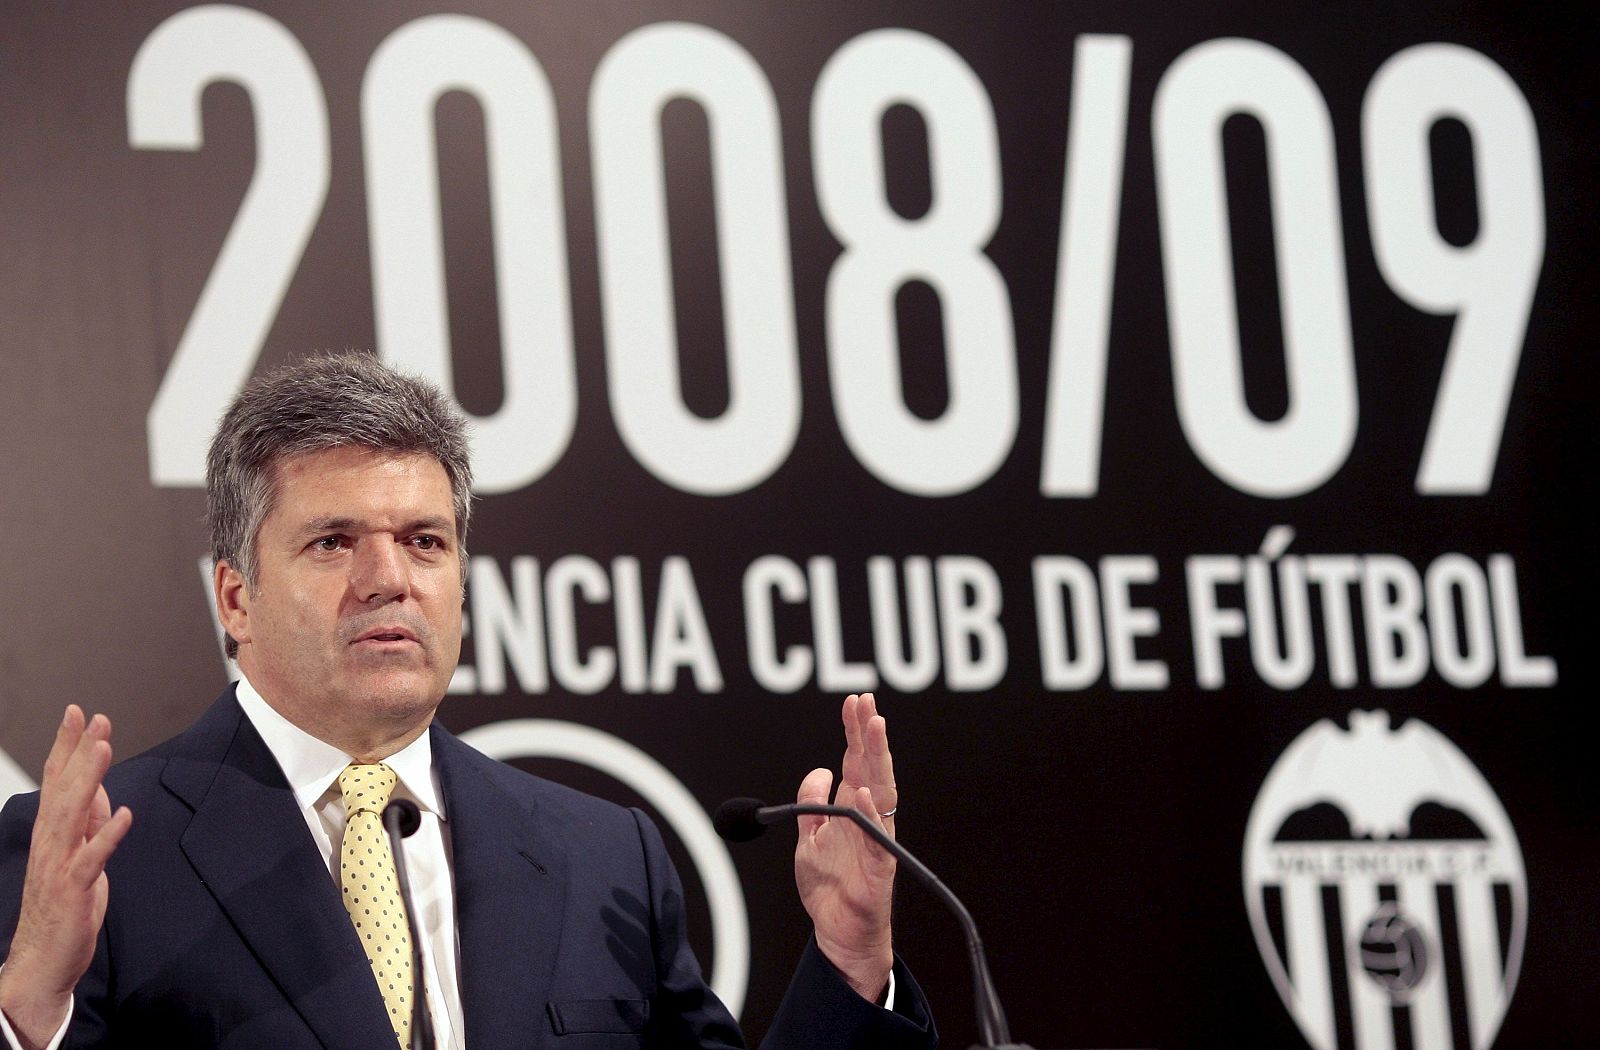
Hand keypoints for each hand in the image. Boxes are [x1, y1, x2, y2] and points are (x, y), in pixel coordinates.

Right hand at [0, 707, 131, 1049]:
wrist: (43, 962)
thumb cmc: (62, 908)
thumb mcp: (80, 856)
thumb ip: (87, 824)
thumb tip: (99, 789)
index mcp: (52, 833)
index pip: (57, 782)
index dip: (67, 746)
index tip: (78, 712)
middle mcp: (50, 843)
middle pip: (62, 789)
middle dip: (78, 752)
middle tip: (93, 717)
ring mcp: (59, 865)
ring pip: (71, 816)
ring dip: (87, 781)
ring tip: (103, 748)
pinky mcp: (72, 890)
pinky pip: (90, 859)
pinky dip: (105, 836)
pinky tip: (122, 814)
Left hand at [793, 693, 897, 1001]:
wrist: (838, 933)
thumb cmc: (830, 888)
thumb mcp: (808, 840)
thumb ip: (811, 805)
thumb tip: (818, 770)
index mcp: (852, 810)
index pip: (856, 762)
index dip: (855, 732)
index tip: (854, 701)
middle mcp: (869, 819)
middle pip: (872, 768)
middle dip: (869, 734)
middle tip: (867, 702)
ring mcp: (876, 841)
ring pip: (881, 793)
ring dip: (877, 760)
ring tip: (874, 729)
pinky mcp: (878, 868)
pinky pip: (876, 838)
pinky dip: (870, 815)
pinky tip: (863, 791)